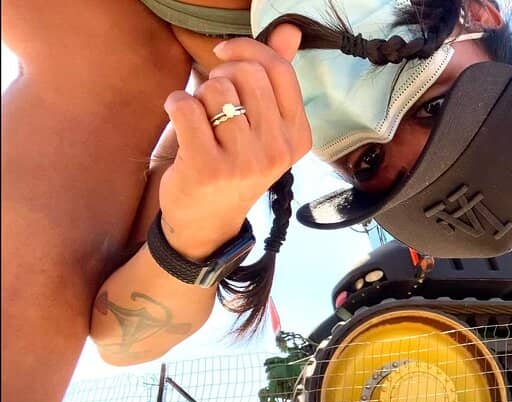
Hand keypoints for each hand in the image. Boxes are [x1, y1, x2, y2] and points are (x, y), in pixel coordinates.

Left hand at [157, 25, 310, 259]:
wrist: (206, 222)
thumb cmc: (232, 164)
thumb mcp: (262, 126)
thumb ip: (275, 77)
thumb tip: (291, 30)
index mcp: (297, 136)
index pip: (279, 70)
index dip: (247, 50)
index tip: (224, 55)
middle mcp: (278, 150)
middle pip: (246, 74)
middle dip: (219, 76)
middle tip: (212, 101)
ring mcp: (246, 162)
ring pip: (216, 89)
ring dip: (198, 96)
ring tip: (201, 122)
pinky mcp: (209, 167)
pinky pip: (186, 106)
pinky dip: (176, 105)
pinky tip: (182, 123)